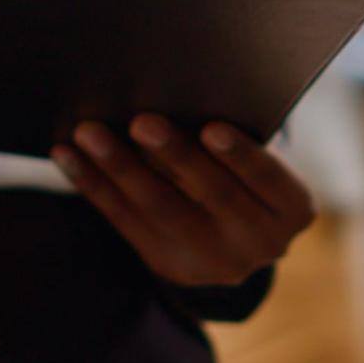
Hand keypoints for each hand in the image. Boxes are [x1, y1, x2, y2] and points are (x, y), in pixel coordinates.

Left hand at [51, 114, 316, 286]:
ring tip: (89, 133)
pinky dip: (95, 185)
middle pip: (213, 195)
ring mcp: (213, 261)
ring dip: (120, 168)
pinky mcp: (168, 264)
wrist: (237, 239)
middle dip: (174, 155)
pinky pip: (125, 221)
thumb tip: (174, 97)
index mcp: (294, 210)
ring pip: (161, 209)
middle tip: (141, 121)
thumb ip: (236, 141)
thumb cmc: (249, 172)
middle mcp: (261, 243)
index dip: (241, 155)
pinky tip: (69, 157)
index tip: (211, 127)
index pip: (268, 179)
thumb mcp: (262, 166)